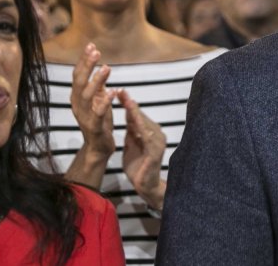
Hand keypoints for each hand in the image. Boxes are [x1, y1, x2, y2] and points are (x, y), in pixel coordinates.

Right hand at [71, 43, 117, 158]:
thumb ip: (97, 83)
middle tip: (96, 51)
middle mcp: (77, 105)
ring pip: (87, 96)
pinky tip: (112, 91)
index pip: (78, 75)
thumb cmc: (99, 120)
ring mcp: (84, 116)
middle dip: (87, 65)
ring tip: (107, 68)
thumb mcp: (97, 99)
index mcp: (77, 97)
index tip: (91, 45)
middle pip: (79, 82)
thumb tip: (99, 63)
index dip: (83, 60)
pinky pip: (98, 113)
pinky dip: (104, 102)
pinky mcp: (94, 127)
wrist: (99, 146)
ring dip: (96, 81)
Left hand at [119, 89, 166, 210]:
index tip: (119, 92)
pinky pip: (147, 137)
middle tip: (121, 91)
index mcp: (149, 133)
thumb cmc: (138, 167)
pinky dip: (140, 127)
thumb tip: (128, 116)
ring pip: (144, 123)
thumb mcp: (131, 145)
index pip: (137, 115)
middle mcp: (156, 134)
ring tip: (127, 101)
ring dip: (135, 112)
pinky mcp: (155, 152)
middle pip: (141, 116)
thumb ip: (131, 132)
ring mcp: (157, 142)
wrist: (144, 186)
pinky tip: (134, 119)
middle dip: (131, 104)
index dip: (128, 104)